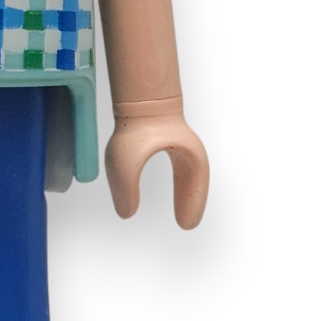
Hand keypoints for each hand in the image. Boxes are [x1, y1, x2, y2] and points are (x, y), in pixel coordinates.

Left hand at [104, 101, 208, 228]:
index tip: (186, 225)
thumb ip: (125, 190)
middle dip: (191, 201)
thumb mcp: (124, 164)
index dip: (192, 205)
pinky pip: (176, 164)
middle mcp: (186, 150)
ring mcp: (177, 141)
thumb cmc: (134, 126)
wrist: (136, 95)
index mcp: (187, 157)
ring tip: (180, 212)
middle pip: (195, 181)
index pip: (195, 186)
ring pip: (186, 173)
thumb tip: (126, 213)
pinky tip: (168, 187)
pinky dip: (177, 180)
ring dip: (185, 192)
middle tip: (186, 224)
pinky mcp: (166, 136)